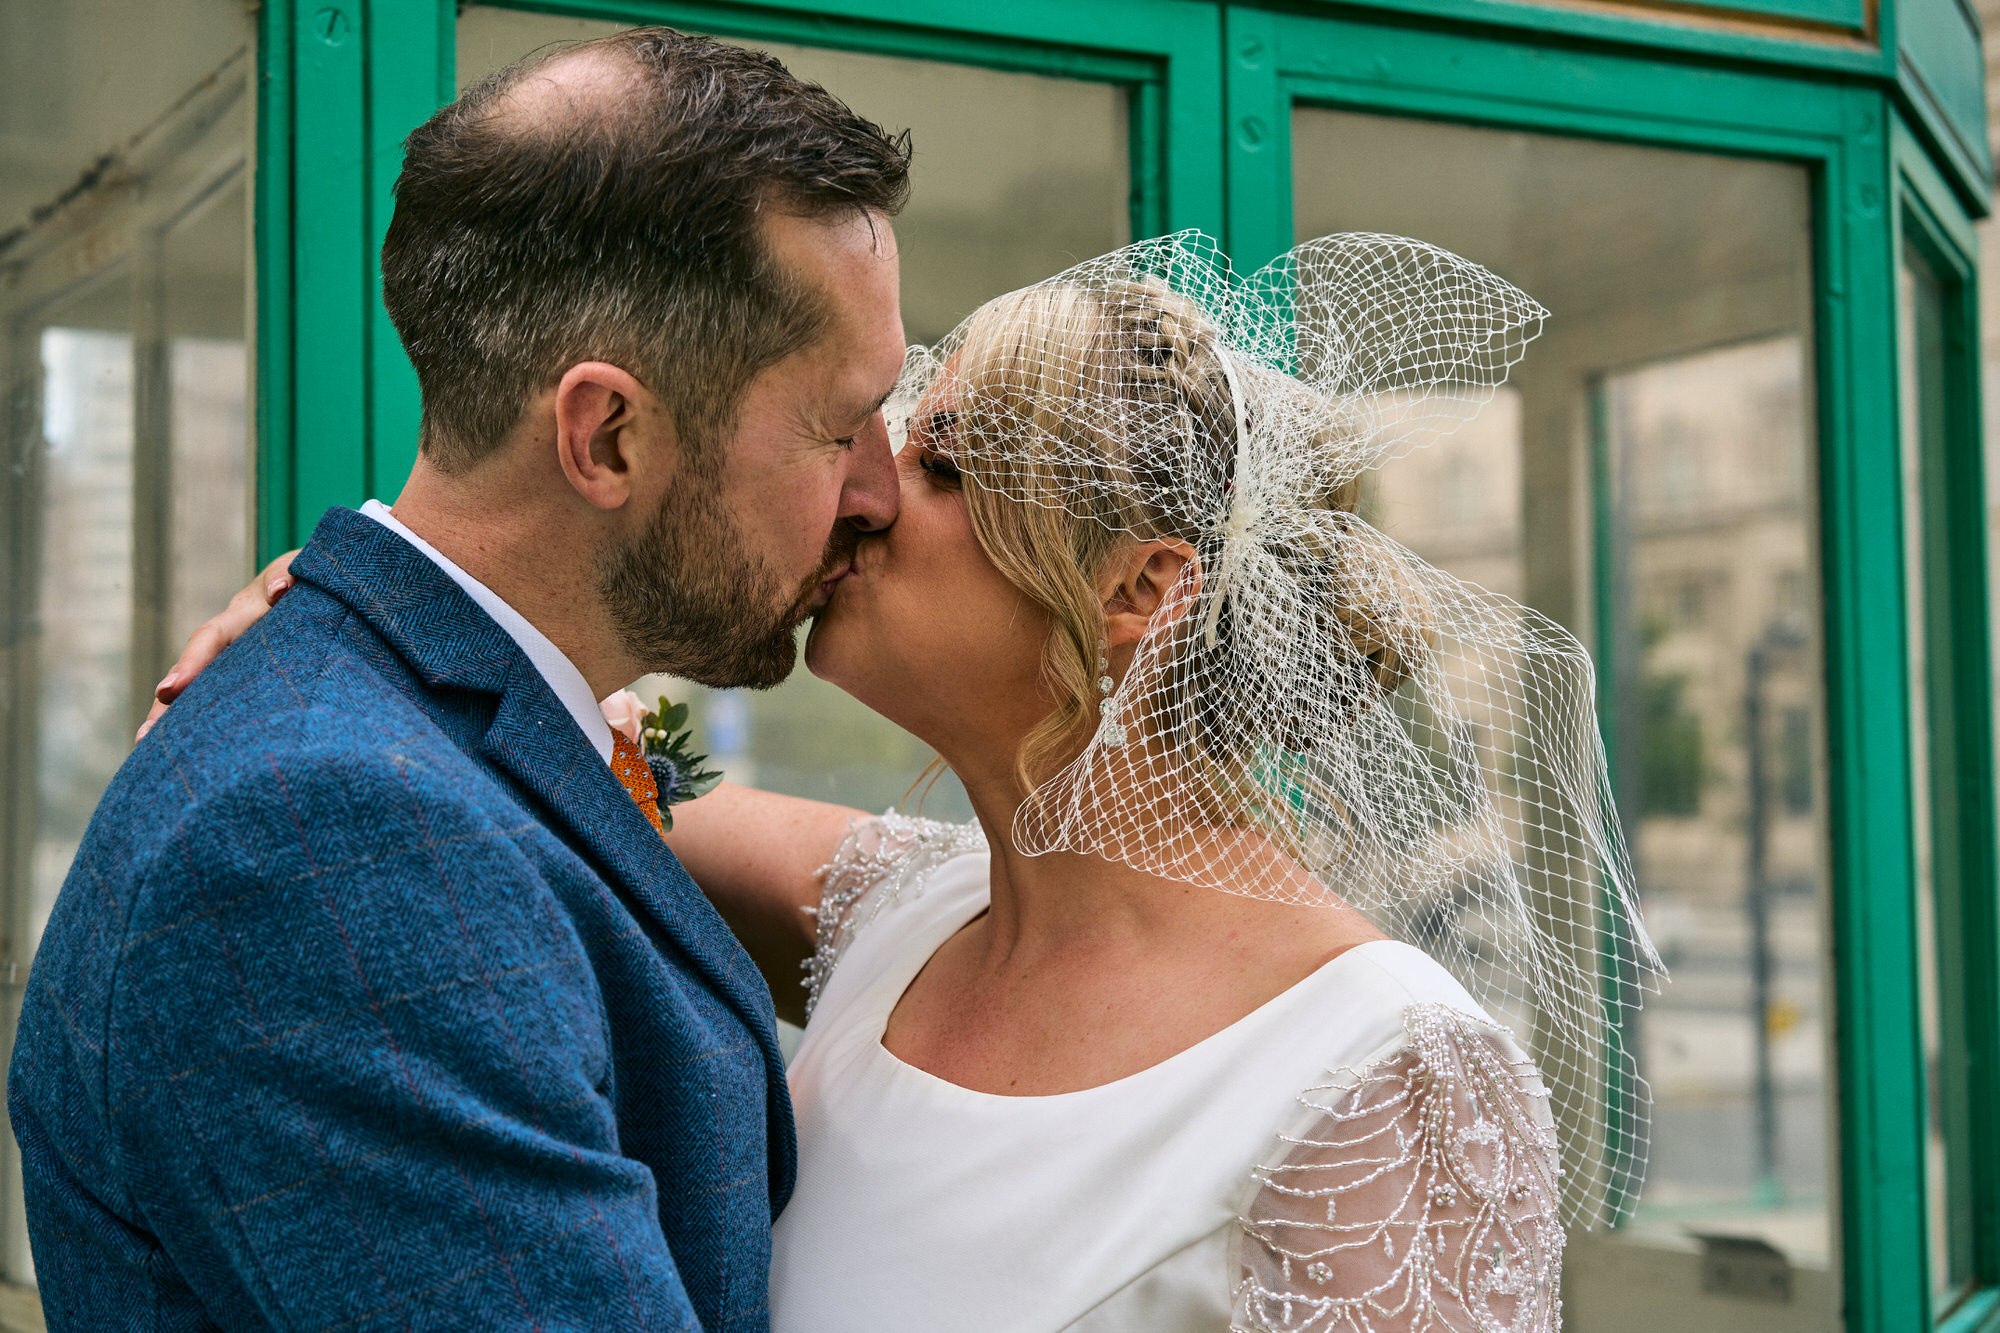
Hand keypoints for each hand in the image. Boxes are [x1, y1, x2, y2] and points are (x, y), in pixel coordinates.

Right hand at [137, 551, 300, 740]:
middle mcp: (230, 640)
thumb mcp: (305, 573)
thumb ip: (291, 578)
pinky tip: (192, 755)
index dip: (190, 664)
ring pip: (202, 692)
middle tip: (145, 738)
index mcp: (242, 615)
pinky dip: (205, 725)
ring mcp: (236, 659)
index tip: (168, 690)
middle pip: (192, 674)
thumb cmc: (312, 579)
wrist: (319, 584)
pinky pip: (222, 702)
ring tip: (151, 752)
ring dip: (177, 721)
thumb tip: (279, 589)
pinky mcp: (249, 678)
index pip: (209, 640)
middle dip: (167, 705)